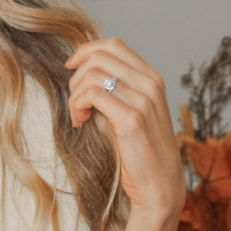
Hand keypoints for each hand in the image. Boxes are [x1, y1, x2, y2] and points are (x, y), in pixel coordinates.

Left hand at [66, 38, 185, 224]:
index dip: (86, 51)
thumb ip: (118, 93)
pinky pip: (93, 94)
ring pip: (94, 74)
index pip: (114, 45)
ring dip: (76, 94)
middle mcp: (150, 84)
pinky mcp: (131, 119)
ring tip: (78, 117)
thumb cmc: (141, 154)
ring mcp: (143, 100)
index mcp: (151, 79)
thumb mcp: (133, 114)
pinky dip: (78, 105)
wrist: (159, 185)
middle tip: (76, 103)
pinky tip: (80, 121)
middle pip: (100, 56)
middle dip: (77, 76)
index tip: (71, 68)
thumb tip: (87, 78)